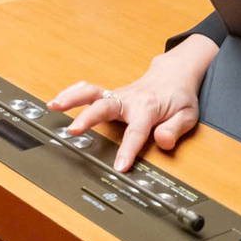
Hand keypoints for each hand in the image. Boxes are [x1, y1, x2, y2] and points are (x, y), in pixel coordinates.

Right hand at [48, 34, 219, 171]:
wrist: (173, 75)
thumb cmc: (179, 97)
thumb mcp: (187, 116)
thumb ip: (175, 130)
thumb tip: (162, 141)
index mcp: (148, 108)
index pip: (137, 131)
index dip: (128, 149)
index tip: (119, 166)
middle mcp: (129, 99)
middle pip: (105, 106)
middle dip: (88, 117)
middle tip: (73, 130)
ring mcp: (117, 95)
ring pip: (92, 92)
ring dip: (72, 98)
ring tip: (53, 106)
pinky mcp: (110, 95)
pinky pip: (89, 91)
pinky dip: (72, 93)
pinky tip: (57, 101)